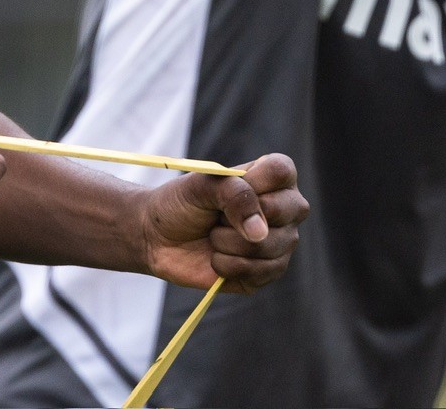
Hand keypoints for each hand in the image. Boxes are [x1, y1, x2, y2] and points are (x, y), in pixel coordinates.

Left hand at [137, 152, 305, 291]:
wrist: (158, 238)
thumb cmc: (181, 204)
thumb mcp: (200, 186)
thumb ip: (233, 195)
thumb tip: (260, 231)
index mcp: (270, 178)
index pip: (283, 171)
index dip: (254, 182)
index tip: (224, 189)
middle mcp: (283, 210)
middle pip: (287, 211)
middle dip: (239, 217)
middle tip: (217, 217)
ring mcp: (278, 243)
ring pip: (271, 246)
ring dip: (228, 243)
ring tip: (213, 237)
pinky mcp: (266, 272)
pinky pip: (262, 273)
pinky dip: (229, 266)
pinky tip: (216, 259)